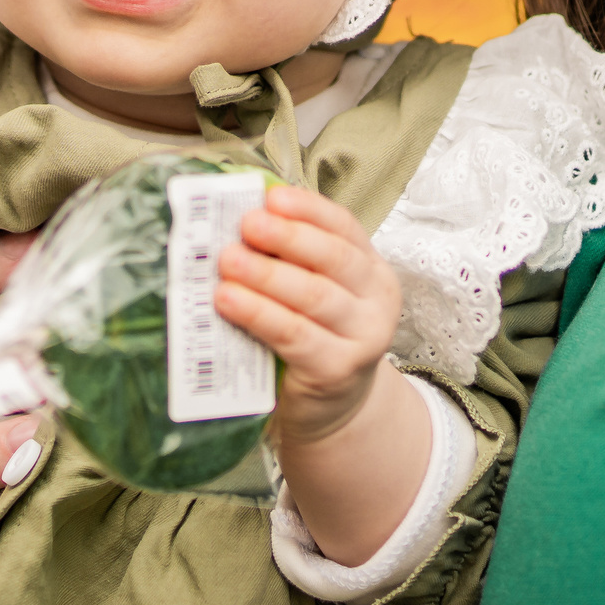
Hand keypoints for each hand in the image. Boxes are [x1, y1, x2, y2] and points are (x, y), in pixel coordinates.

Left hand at [213, 186, 402, 447]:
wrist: (331, 407)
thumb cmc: (314, 337)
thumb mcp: (311, 291)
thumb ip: (288, 258)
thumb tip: (237, 216)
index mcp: (371, 269)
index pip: (344, 228)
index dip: (308, 209)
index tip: (271, 197)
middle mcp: (377, 300)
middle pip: (333, 259)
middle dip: (287, 237)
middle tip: (246, 224)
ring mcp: (363, 338)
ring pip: (314, 297)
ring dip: (267, 275)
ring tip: (228, 260)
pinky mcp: (338, 370)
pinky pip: (295, 335)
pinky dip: (259, 314)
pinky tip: (229, 301)